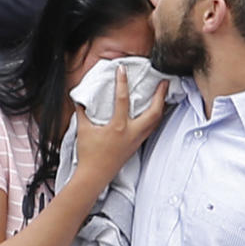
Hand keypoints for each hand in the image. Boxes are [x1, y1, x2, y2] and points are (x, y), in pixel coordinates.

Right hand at [74, 68, 166, 188]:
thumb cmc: (88, 155)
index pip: (123, 99)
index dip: (122, 82)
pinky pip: (151, 129)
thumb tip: (80, 99)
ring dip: (161, 106)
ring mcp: (136, 140)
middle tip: (164, 82)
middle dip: (160, 95)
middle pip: (154, 112)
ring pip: (156, 121)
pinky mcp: (136, 146)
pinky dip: (155, 118)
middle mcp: (132, 133)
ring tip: (163, 94)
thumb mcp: (83, 130)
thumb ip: (83, 112)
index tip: (122, 69)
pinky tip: (154, 112)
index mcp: (118, 127)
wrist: (94, 176)